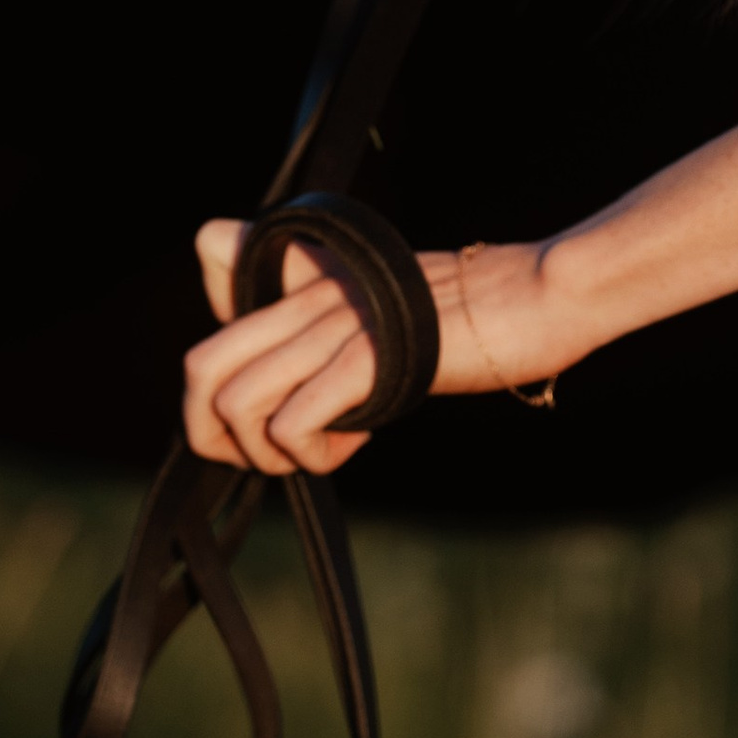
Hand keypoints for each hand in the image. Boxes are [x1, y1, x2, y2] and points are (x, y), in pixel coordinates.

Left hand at [183, 223, 577, 473]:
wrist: (537, 293)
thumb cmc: (476, 313)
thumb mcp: (388, 313)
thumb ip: (339, 333)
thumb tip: (305, 393)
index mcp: (310, 281)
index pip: (216, 320)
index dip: (220, 387)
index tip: (266, 411)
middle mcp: (309, 297)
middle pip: (200, 370)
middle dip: (217, 435)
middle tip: (274, 454)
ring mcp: (334, 324)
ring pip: (236, 402)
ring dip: (268, 452)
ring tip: (319, 451)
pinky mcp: (365, 357)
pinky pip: (291, 424)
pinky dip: (310, 456)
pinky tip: (354, 443)